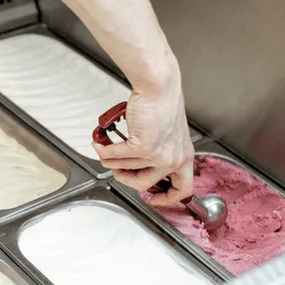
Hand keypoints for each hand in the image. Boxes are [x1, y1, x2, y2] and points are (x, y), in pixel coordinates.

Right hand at [92, 75, 194, 205]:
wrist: (158, 85)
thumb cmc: (162, 102)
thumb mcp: (170, 133)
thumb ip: (160, 150)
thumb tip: (137, 164)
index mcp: (184, 156)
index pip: (182, 189)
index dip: (167, 198)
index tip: (154, 198)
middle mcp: (174, 159)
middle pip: (145, 184)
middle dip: (126, 179)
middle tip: (117, 171)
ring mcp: (159, 155)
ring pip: (126, 167)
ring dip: (110, 159)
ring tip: (104, 150)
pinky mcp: (144, 147)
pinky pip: (117, 155)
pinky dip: (105, 150)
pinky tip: (100, 143)